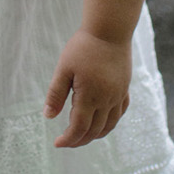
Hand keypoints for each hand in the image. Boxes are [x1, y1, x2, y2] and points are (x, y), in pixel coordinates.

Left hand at [44, 30, 132, 148]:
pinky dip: (110, 123)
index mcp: (90, 96)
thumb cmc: (83, 46)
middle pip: (94, 130)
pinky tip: (102, 122)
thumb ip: (55, 93)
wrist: (110, 30)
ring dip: (95, 135)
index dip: (68, 139)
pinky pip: (120, 113)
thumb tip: (48, 116)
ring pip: (109, 125)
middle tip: (66, 141)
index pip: (79, 128)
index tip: (57, 143)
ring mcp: (118, 95)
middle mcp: (106, 100)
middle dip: (79, 140)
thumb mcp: (64, 68)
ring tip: (82, 136)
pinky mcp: (124, 88)